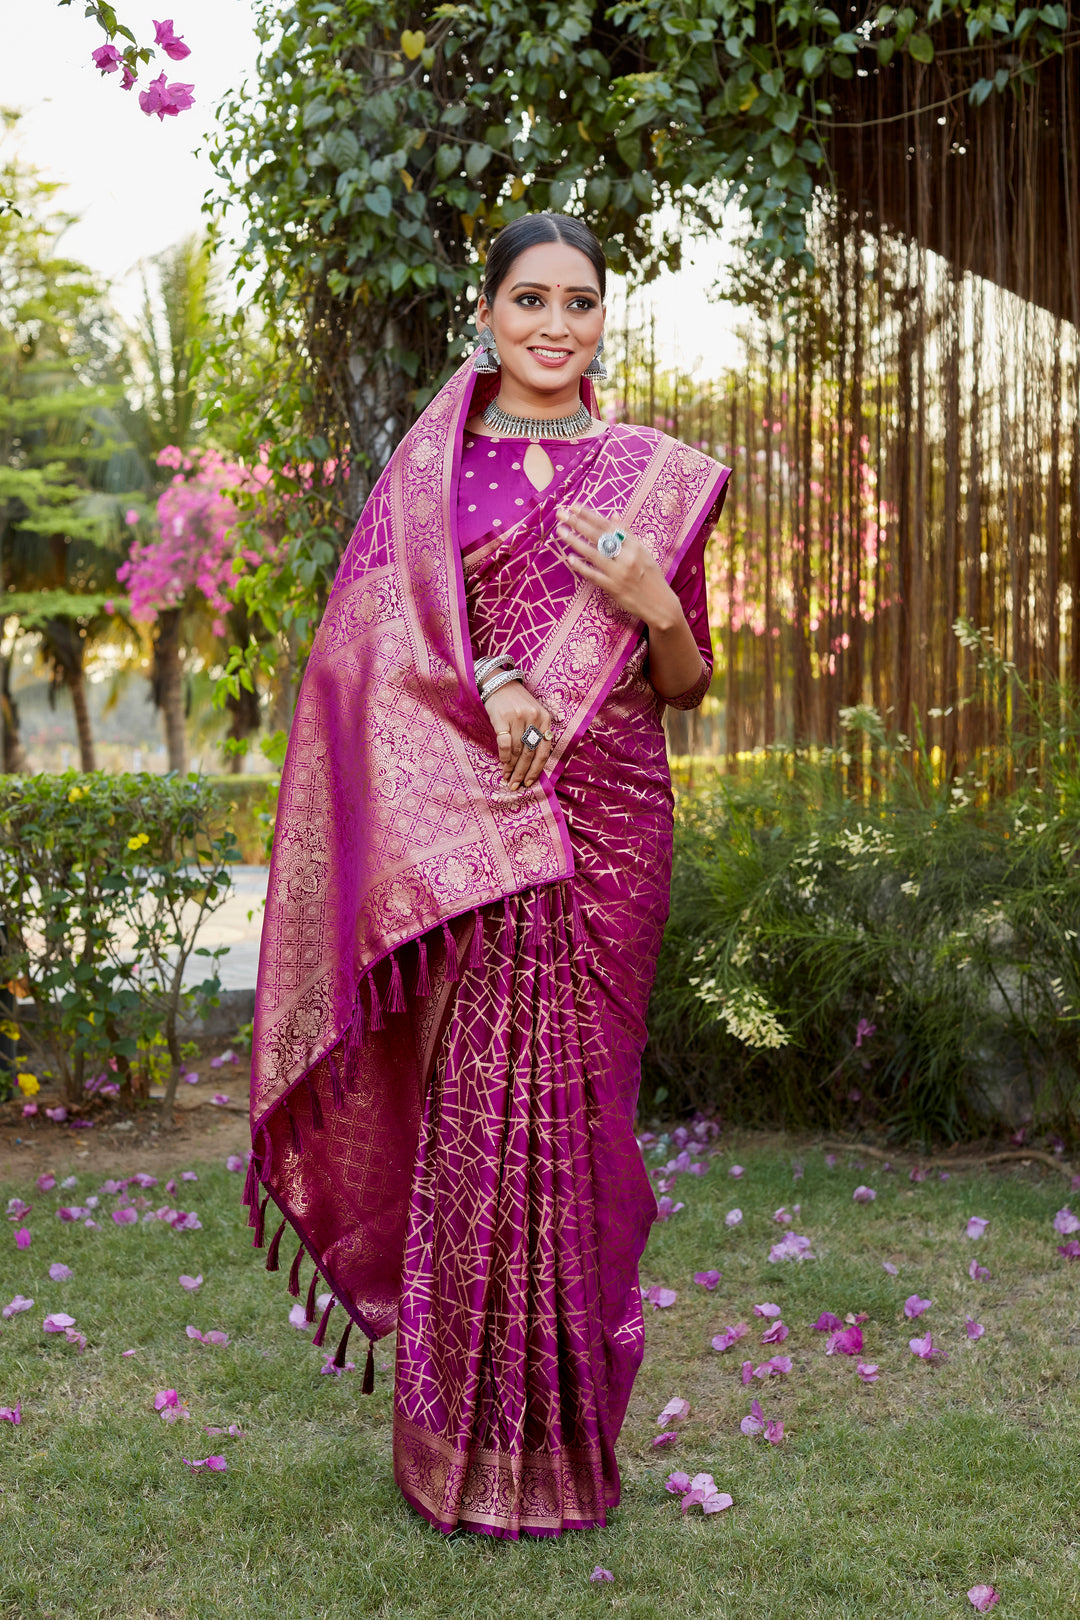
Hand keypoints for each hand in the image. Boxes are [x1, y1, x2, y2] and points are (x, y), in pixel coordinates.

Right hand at [482, 680, 553, 791]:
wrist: (498, 682)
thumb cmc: (516, 703)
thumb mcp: (533, 714)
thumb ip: (535, 734)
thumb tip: (530, 765)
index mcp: (545, 719)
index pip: (543, 750)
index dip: (536, 769)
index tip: (529, 782)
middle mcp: (534, 718)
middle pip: (529, 753)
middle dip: (522, 772)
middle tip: (516, 786)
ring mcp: (518, 717)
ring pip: (517, 750)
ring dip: (511, 767)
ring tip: (507, 778)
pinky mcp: (502, 716)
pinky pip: (504, 742)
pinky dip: (504, 756)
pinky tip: (502, 764)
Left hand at [557, 502, 681, 630]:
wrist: (660, 604)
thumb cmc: (651, 576)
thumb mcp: (643, 552)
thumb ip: (627, 534)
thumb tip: (613, 515)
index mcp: (635, 546)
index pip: (608, 526)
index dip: (590, 515)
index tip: (575, 506)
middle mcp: (627, 557)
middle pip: (599, 536)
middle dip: (578, 523)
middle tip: (561, 514)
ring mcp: (619, 573)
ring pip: (593, 554)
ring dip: (575, 541)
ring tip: (560, 531)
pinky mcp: (613, 588)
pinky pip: (594, 575)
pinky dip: (582, 567)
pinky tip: (570, 559)